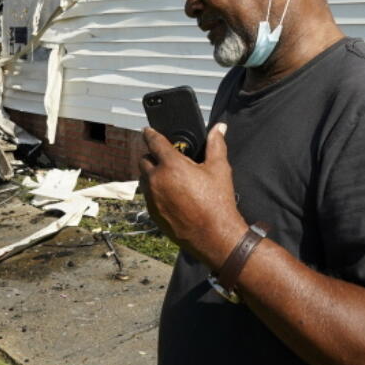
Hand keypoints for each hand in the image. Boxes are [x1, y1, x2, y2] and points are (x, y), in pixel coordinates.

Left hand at [138, 122, 247, 270]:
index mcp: (172, 165)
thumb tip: (220, 127)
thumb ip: (216, 144)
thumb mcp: (219, 169)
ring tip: (169, 177)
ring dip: (152, 174)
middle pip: (144, 160)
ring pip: (144, 179)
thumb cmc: (218, 202)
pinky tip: (170, 194)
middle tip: (165, 158)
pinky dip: (155, 191)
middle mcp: (157, 180)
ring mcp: (152, 198)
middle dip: (152, 156)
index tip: (147, 131)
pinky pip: (148, 196)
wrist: (214, 236)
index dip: (150, 134)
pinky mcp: (152, 213)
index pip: (154, 142)